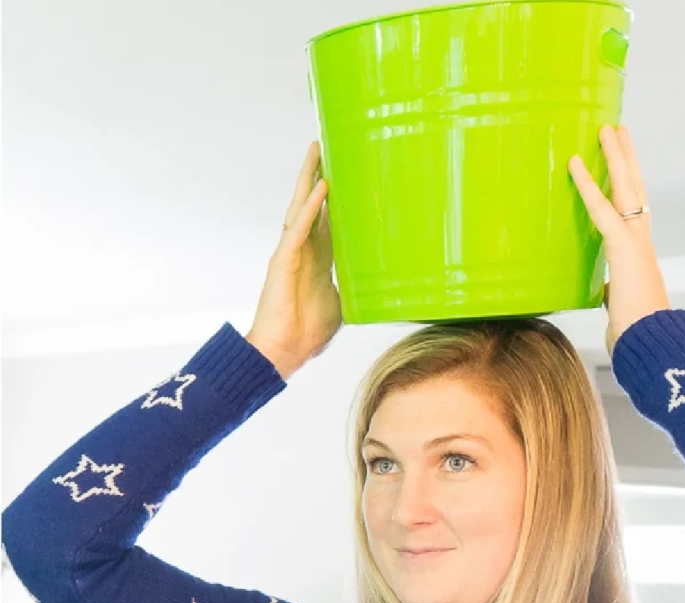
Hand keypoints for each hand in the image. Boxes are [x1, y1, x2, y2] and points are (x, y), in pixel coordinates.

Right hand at [246, 141, 342, 379]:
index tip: (343, 175)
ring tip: (317, 152)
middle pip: (310, 204)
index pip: (326, 220)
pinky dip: (310, 207)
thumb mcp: (342, 305)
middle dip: (316, 175)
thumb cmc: (309, 332)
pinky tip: (321, 187)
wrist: (285, 351)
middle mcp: (303, 250)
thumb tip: (378, 286)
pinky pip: (298, 228)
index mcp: (317, 260)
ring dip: (309, 178)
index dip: (333, 198)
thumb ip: (354, 288)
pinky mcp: (284, 260)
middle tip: (325, 147)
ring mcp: (291, 253)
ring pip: (300, 207)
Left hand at [568, 125, 669, 354]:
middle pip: (636, 189)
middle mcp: (641, 241)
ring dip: (616, 156)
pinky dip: (587, 185)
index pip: (634, 211)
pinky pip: (602, 209)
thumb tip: (609, 295)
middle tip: (618, 131)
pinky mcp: (624, 247)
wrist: (651, 342)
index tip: (622, 167)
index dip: (628, 187)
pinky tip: (574, 163)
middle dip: (626, 158)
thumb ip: (614, 293)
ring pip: (626, 188)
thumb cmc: (636, 332)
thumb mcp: (620, 306)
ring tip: (606, 129)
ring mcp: (635, 241)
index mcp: (639, 254)